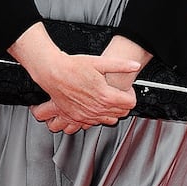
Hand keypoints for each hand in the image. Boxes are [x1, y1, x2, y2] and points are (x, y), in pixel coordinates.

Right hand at [7, 24, 140, 131]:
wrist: (52, 73)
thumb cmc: (72, 67)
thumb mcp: (99, 62)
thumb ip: (120, 65)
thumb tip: (134, 65)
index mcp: (105, 96)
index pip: (130, 103)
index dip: (131, 94)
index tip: (126, 89)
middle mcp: (96, 109)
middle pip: (122, 113)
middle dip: (123, 103)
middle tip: (118, 92)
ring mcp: (87, 115)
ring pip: (110, 120)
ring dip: (112, 110)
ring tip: (106, 97)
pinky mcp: (77, 117)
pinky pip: (95, 122)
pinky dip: (98, 115)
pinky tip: (95, 104)